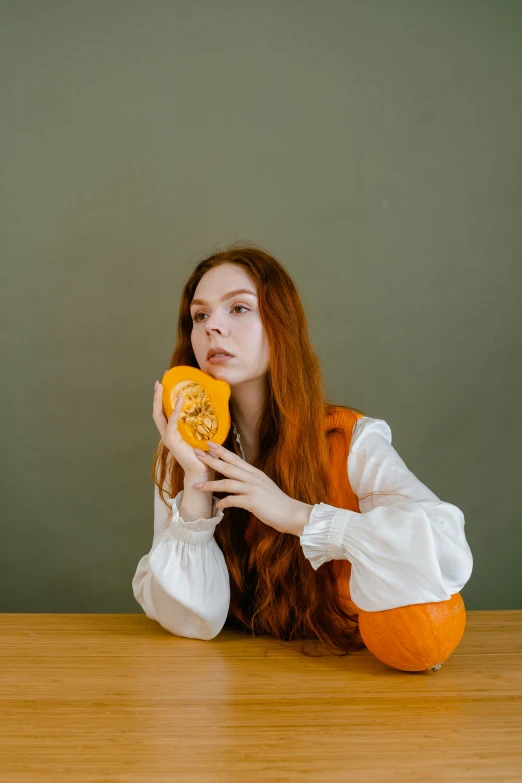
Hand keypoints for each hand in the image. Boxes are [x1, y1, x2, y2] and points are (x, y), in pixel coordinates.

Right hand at [152, 377, 213, 478]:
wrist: (203, 470)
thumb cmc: (204, 453)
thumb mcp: (202, 433)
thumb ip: (202, 421)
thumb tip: (213, 405)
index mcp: (173, 431)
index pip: (164, 412)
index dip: (162, 399)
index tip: (163, 385)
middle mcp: (167, 433)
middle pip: (157, 411)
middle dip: (157, 396)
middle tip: (159, 381)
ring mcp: (168, 437)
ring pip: (159, 415)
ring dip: (159, 400)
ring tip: (161, 387)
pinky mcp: (172, 441)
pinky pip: (172, 423)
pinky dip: (175, 411)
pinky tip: (180, 400)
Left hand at [191, 440, 313, 535]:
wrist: (292, 513)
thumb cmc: (276, 502)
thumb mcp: (262, 487)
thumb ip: (250, 482)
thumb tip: (236, 481)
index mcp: (254, 473)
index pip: (235, 459)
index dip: (221, 451)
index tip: (208, 444)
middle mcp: (253, 478)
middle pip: (228, 466)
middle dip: (211, 460)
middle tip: (197, 454)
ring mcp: (253, 489)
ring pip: (227, 483)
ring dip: (211, 484)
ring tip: (197, 486)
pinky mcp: (253, 502)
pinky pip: (233, 500)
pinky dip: (224, 502)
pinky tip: (217, 505)